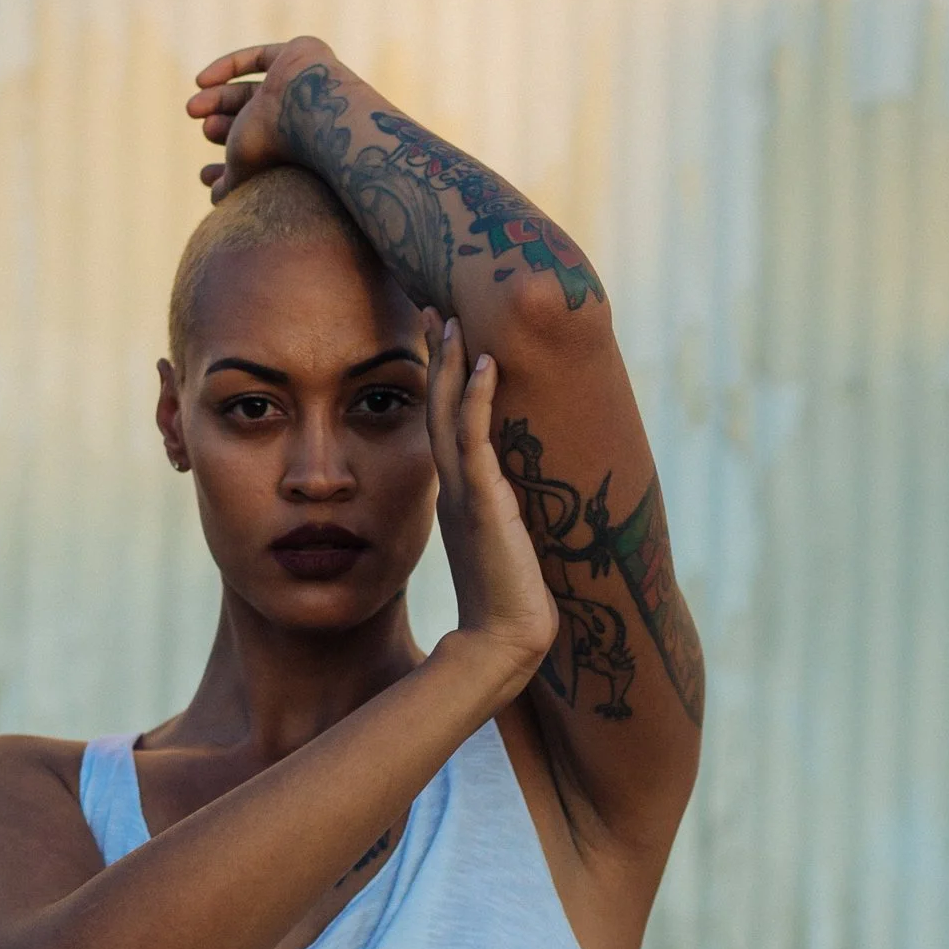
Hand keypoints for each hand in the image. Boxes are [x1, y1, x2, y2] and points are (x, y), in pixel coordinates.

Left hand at [186, 36, 342, 200]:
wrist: (314, 113)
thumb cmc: (279, 149)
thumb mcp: (245, 174)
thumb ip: (231, 187)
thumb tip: (216, 198)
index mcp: (295, 151)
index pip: (258, 159)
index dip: (229, 167)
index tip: (205, 176)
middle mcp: (300, 120)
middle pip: (254, 122)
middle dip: (223, 128)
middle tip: (205, 131)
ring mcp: (301, 86)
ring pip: (253, 91)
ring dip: (218, 100)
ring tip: (193, 110)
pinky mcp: (299, 55)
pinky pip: (259, 58)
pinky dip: (229, 67)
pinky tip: (201, 82)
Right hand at [423, 314, 557, 692]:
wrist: (508, 638)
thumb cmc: (511, 600)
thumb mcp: (504, 542)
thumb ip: (502, 514)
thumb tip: (518, 502)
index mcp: (456, 495)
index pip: (441, 424)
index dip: (439, 380)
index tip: (440, 338)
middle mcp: (454, 488)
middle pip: (435, 407)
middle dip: (435, 358)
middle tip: (431, 309)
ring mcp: (464, 494)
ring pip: (447, 415)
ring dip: (448, 365)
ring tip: (450, 320)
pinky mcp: (483, 503)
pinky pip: (475, 439)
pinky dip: (477, 400)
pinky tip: (485, 365)